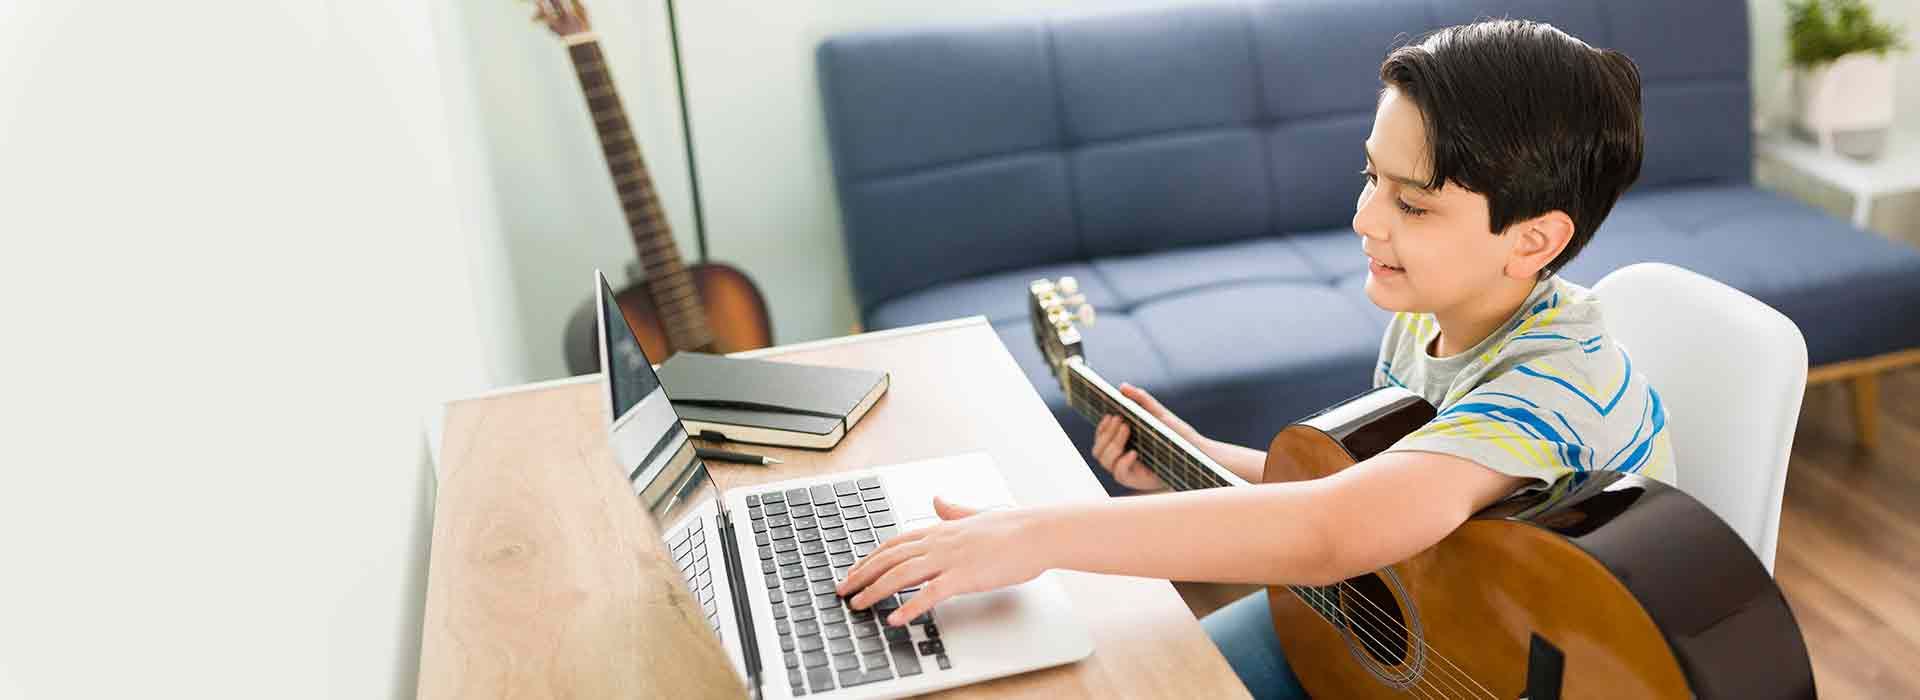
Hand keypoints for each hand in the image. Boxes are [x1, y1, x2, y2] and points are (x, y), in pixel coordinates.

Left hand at [835, 497, 1046, 626]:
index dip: (870, 558)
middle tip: (842, 590)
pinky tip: (895, 619)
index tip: (853, 570)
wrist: (1036, 533)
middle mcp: (938, 542)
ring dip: (875, 591)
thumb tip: (937, 500)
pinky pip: (929, 594)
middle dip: (862, 575)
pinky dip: (908, 607)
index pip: (894, 543)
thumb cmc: (1011, 527)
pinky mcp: (964, 577)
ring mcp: (949, 559)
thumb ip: (953, 511)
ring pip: (901, 574)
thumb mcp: (975, 516)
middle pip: (889, 558)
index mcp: (939, 529)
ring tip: (858, 605)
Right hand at [1091, 383, 1206, 491]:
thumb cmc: (1177, 436)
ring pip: (1104, 461)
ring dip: (1112, 444)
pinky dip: (1123, 462)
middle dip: (1106, 434)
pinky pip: (1120, 474)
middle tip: (1121, 420)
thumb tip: (1122, 387)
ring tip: (1126, 429)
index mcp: (1122, 443)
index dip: (1101, 427)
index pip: (1101, 437)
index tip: (1111, 414)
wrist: (1196, 455)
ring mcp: (1127, 469)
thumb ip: (1142, 400)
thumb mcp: (1159, 415)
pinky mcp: (1137, 480)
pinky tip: (1133, 452)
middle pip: (1098, 449)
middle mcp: (1120, 457)